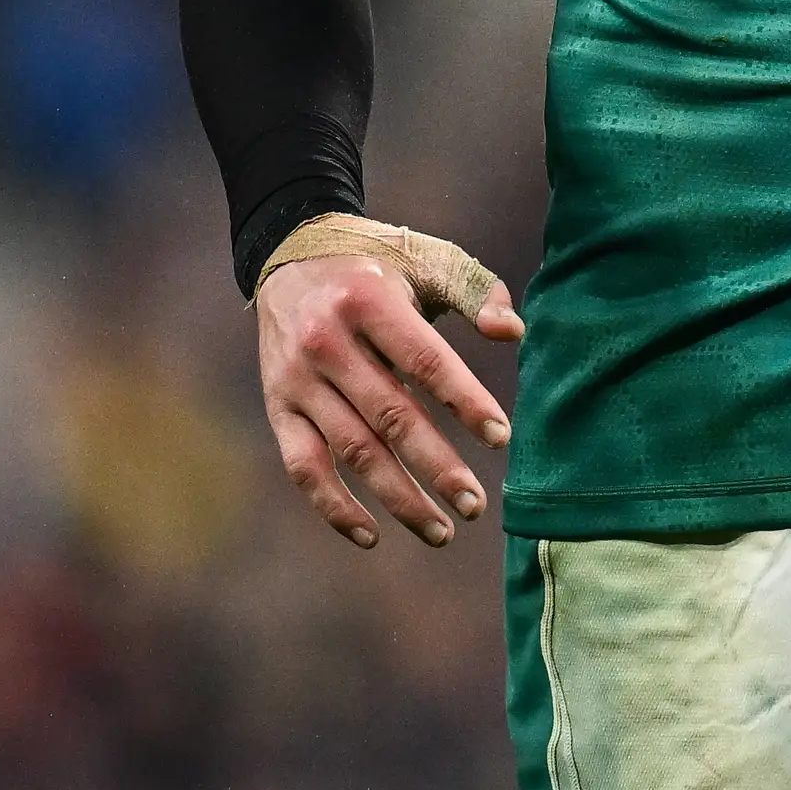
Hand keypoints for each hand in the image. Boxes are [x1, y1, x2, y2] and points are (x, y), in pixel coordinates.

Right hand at [252, 218, 521, 550]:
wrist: (292, 254)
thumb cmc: (380, 262)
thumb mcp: (430, 260)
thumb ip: (476, 293)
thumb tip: (513, 333)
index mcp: (370, 301)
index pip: (425, 362)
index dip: (465, 401)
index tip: (501, 439)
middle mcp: (327, 343)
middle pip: (390, 417)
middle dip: (436, 468)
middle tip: (476, 505)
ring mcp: (297, 380)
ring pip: (352, 451)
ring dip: (398, 497)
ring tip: (442, 530)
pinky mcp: (277, 407)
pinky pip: (303, 466)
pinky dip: (333, 506)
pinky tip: (371, 535)